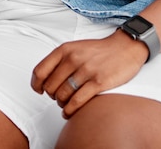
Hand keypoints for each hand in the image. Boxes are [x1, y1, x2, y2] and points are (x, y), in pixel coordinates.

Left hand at [30, 29, 148, 118]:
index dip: (36, 84)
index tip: (38, 91)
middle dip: (52, 96)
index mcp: (64, 49)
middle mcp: (73, 58)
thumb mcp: (75, 48)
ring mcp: (86, 71)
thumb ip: (60, 60)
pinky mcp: (98, 82)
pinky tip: (69, 112)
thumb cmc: (99, 50)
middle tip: (58, 97)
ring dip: (61, 104)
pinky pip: (77, 101)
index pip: (40, 70)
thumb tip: (44, 79)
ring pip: (62, 95)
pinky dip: (70, 110)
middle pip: (50, 86)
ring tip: (65, 105)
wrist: (124, 47)